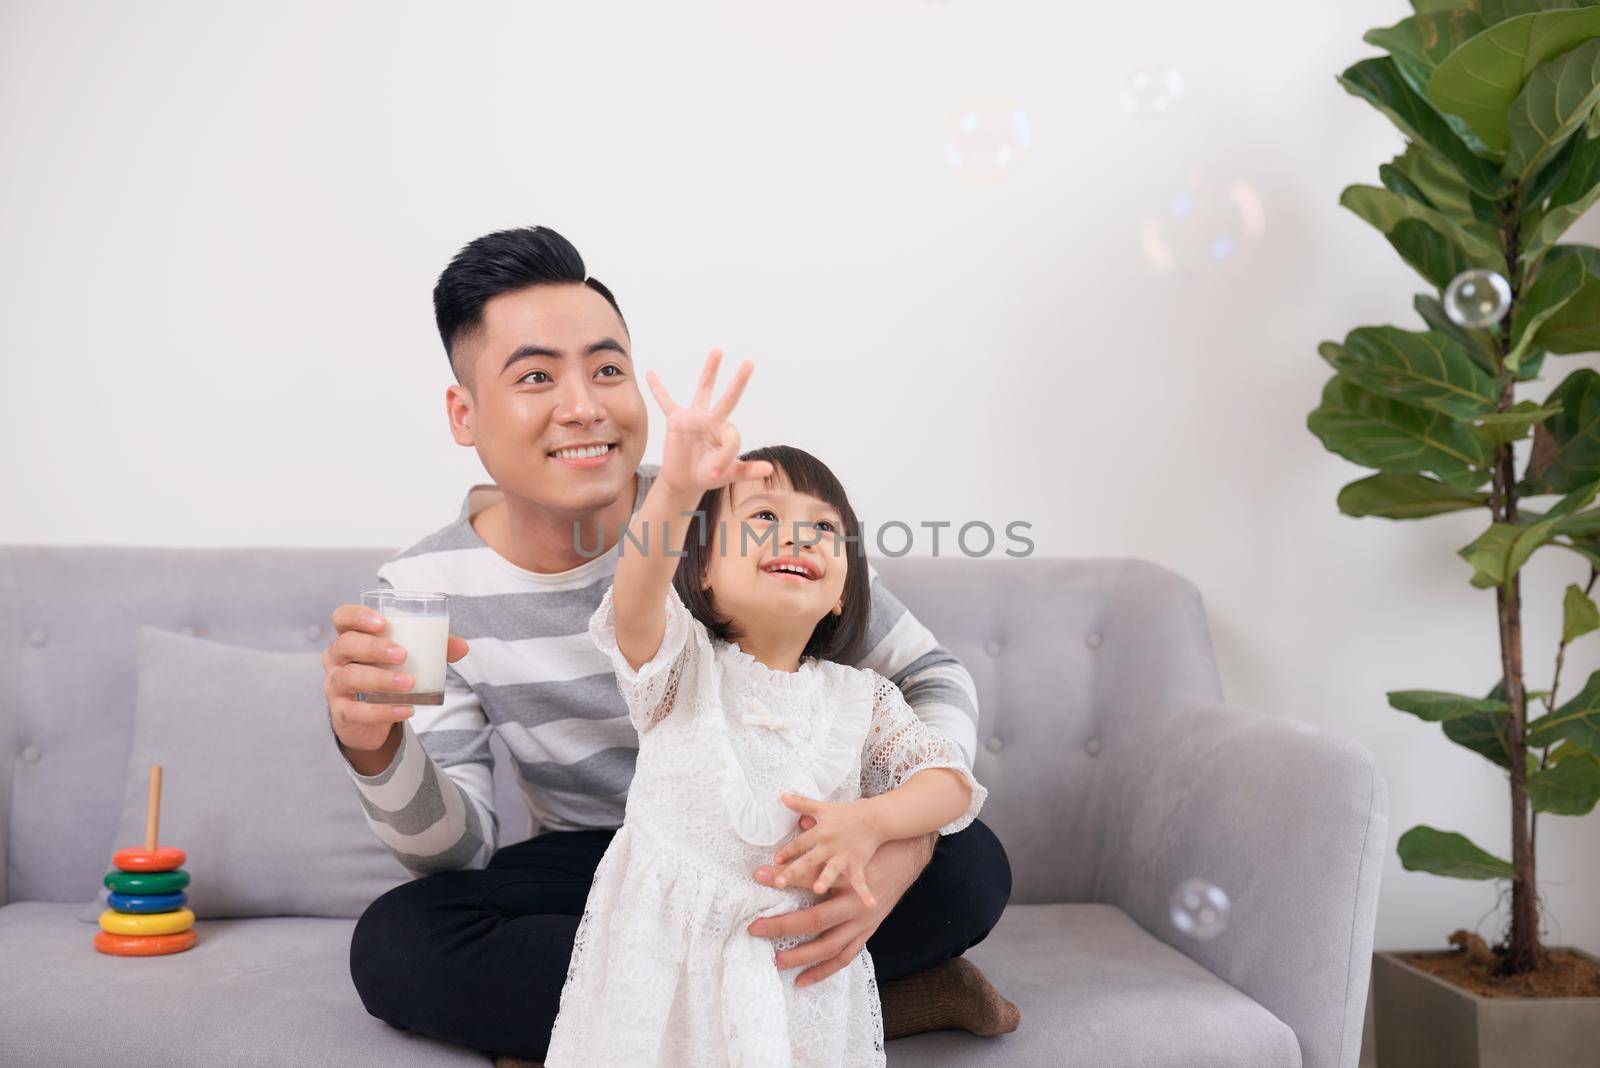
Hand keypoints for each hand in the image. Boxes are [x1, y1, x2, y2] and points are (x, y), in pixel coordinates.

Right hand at [323, 603, 469, 752]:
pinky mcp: (342, 713)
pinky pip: (358, 711)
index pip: (342, 617)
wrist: (368, 718)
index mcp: (350, 636)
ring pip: (349, 677)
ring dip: (380, 679)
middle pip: (345, 645)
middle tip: (402, 654)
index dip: (357, 616)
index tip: (382, 622)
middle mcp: (336, 658)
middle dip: (373, 647)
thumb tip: (462, 647)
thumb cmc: (385, 673)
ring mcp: (334, 686)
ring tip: (409, 683)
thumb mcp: (406, 659)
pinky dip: (383, 711)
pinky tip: (406, 709)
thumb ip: (433, 649)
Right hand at [644, 349, 772, 496]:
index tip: (718, 472)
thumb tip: (770, 468)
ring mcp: (694, 417)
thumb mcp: (730, 474)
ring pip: (704, 389)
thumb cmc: (709, 474)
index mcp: (727, 431)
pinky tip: (650, 373)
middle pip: (728, 398)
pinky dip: (657, 389)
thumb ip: (748, 470)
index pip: (732, 436)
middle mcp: (712, 419)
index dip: (726, 455)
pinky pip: (665, 402)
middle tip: (750, 363)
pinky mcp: (676, 421)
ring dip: (711, 370)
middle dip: (739, 381)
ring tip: (719, 351)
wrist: (686, 480)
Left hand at [749, 822, 933, 986]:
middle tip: (756, 928)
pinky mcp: (867, 933)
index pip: (810, 878)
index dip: (784, 876)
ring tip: (776, 961)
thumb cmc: (873, 847)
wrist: (907, 855)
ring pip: (830, 947)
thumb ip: (818, 836)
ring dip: (802, 956)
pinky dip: (824, 970)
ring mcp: (863, 923)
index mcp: (851, 879)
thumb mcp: (846, 843)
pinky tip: (803, 979)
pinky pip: (844, 957)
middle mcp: (857, 906)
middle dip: (783, 925)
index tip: (758, 876)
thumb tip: (792, 819)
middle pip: (815, 920)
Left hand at [768, 793, 883, 905]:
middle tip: (779, 883)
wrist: (875, 818)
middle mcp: (830, 846)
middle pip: (809, 859)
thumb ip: (801, 804)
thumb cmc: (846, 814)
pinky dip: (865, 892)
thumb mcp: (822, 808)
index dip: (787, 851)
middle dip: (794, 871)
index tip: (775, 861)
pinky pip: (860, 880)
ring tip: (818, 889)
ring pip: (832, 870)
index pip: (799, 843)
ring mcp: (844, 856)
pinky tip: (869, 904)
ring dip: (825, 879)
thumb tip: (781, 795)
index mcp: (820, 833)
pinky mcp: (858, 864)